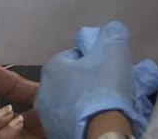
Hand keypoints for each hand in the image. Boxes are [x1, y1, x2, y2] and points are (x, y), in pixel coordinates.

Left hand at [36, 22, 157, 138]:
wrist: (105, 131)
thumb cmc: (105, 87)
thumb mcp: (114, 50)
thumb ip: (112, 34)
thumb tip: (112, 30)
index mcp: (52, 69)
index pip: (72, 57)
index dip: (91, 59)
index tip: (105, 67)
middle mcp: (43, 93)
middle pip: (67, 80)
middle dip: (84, 81)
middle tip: (106, 86)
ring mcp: (48, 118)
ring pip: (67, 103)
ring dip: (82, 101)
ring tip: (102, 105)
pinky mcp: (57, 135)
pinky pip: (70, 121)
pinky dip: (81, 119)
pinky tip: (96, 119)